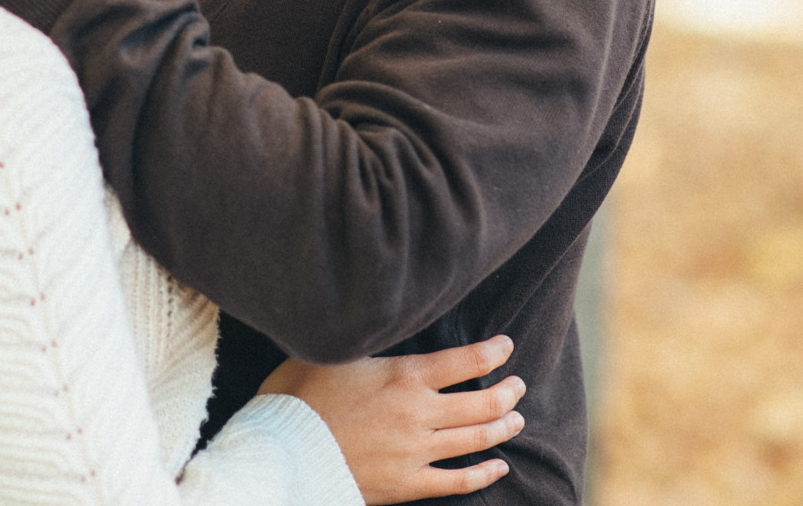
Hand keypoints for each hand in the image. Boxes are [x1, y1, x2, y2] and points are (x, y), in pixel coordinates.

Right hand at [259, 334, 524, 503]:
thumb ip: (366, 342)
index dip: (493, 353)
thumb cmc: (299, 397)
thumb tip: (378, 318)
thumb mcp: (333, 354)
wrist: (284, 452)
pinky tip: (499, 467)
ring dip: (502, 428)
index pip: (466, 362)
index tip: (506, 347)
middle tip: (518, 386)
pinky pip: (457, 480)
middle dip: (507, 392)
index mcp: (404, 376)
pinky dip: (484, 473)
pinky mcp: (407, 484)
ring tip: (516, 419)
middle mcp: (418, 413)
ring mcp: (416, 451)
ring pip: (476, 439)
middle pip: (481, 403)